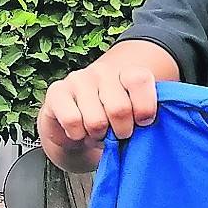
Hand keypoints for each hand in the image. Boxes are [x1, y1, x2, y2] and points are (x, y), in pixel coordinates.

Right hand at [38, 64, 157, 158]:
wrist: (75, 129)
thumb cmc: (110, 124)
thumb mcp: (134, 119)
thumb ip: (145, 117)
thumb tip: (150, 125)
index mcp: (126, 73)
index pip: (140, 80)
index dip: (144, 108)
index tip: (143, 123)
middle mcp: (102, 72)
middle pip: (119, 109)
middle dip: (120, 132)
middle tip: (117, 134)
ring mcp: (78, 80)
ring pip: (95, 120)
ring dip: (97, 136)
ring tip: (96, 132)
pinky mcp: (56, 92)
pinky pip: (72, 121)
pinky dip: (77, 135)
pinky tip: (78, 132)